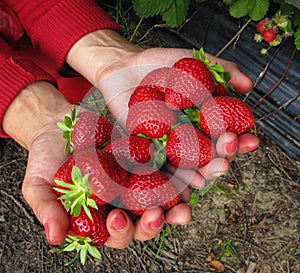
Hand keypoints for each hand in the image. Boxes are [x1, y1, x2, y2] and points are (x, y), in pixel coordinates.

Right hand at [2, 81, 191, 247]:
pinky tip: (185, 180)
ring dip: (173, 209)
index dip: (120, 232)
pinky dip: (176, 179)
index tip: (117, 219)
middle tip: (155, 216)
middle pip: (142, 223)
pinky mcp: (145, 162)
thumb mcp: (38, 184)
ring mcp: (135, 182)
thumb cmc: (46, 157)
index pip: (114, 234)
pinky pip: (164, 172)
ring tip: (182, 208)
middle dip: (152, 224)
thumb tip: (54, 237)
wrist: (59, 125)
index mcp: (98, 215)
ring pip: (160, 203)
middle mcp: (121, 202)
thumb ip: (47, 209)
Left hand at [67, 29, 259, 187]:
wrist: (124, 66)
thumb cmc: (160, 64)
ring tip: (206, 179)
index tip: (251, 141)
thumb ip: (222, 70)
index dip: (241, 140)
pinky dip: (170, 177)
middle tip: (226, 159)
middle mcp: (190, 134)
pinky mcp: (147, 148)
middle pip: (210, 153)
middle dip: (221, 158)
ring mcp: (169, 143)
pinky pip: (159, 165)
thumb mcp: (193, 61)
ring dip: (199, 175)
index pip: (227, 133)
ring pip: (188, 164)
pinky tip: (182, 187)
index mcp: (204, 118)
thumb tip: (249, 86)